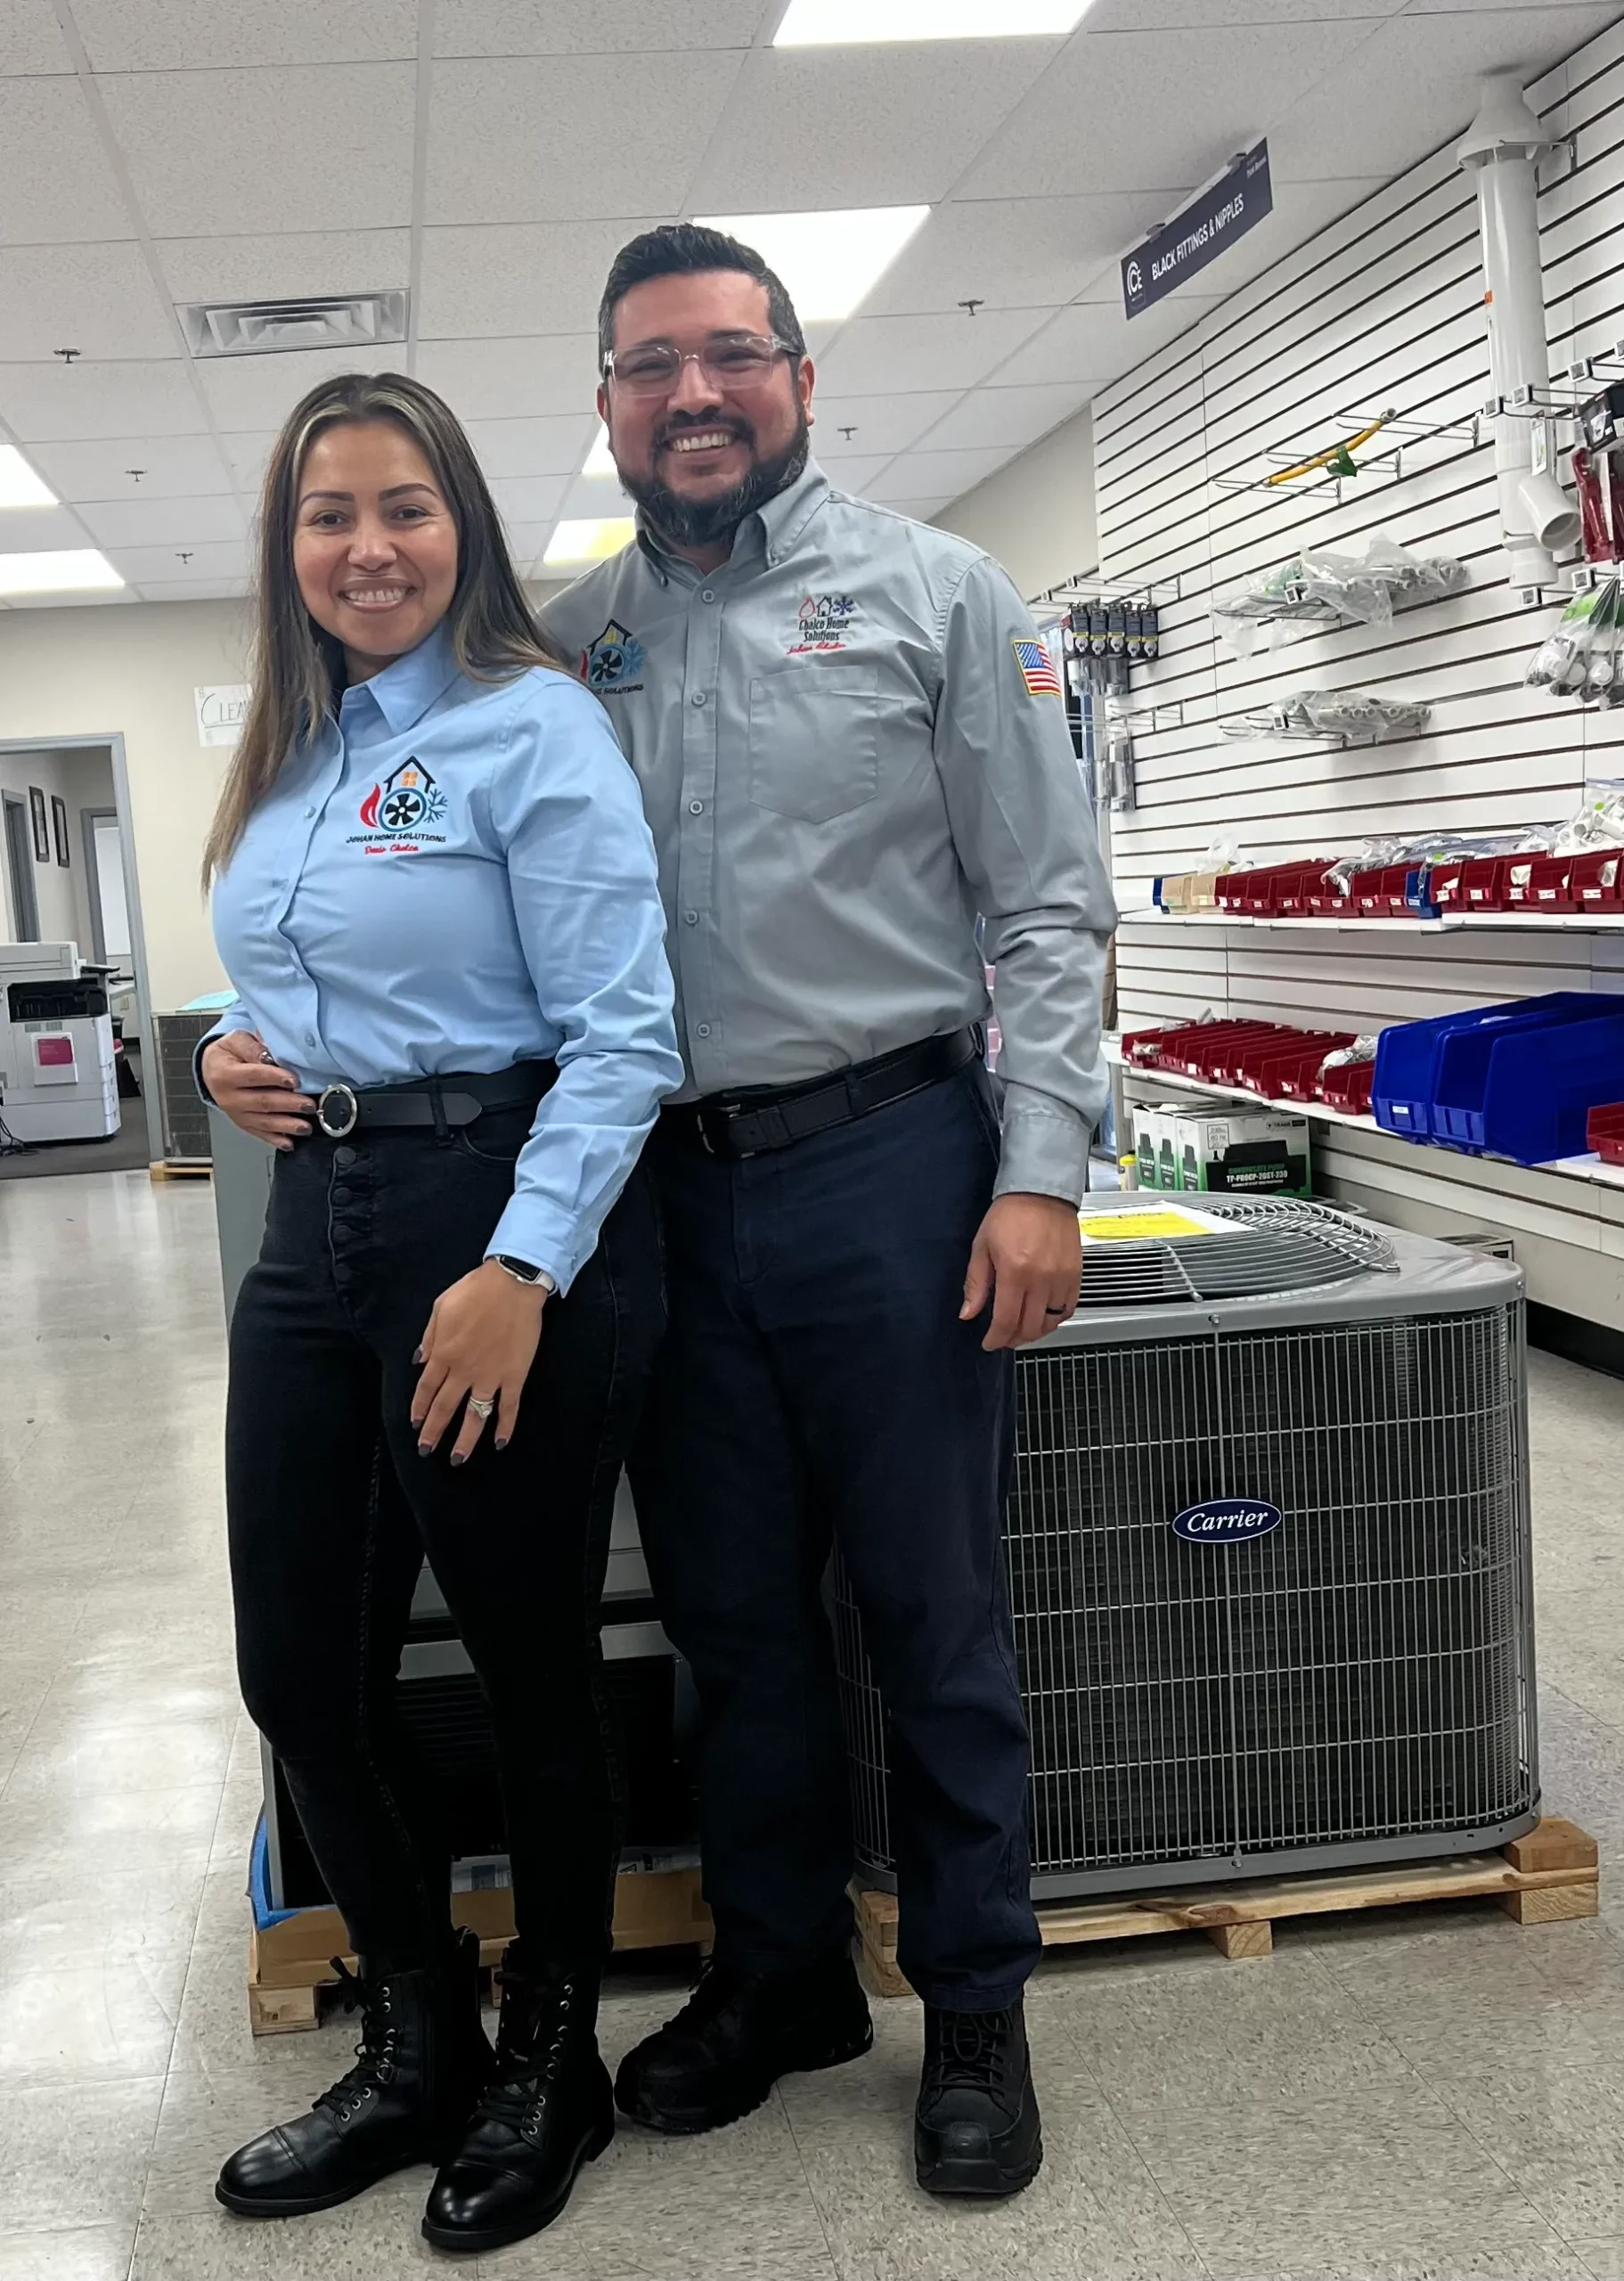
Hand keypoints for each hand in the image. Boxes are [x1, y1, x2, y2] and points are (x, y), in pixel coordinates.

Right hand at [201, 1030, 315, 1150]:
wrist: (212, 1069)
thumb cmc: (228, 1053)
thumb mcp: (236, 1040)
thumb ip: (254, 1047)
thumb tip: (272, 1056)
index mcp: (225, 1074)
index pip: (254, 1076)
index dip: (275, 1078)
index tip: (295, 1080)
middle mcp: (229, 1097)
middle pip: (262, 1102)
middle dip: (288, 1104)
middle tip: (308, 1105)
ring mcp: (236, 1113)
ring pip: (264, 1121)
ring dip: (287, 1125)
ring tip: (305, 1127)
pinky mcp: (242, 1123)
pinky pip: (260, 1133)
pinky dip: (275, 1139)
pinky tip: (289, 1143)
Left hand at [411, 1260, 547, 1464]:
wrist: (512, 1284)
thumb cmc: (475, 1291)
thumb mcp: (440, 1308)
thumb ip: (429, 1338)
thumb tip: (419, 1362)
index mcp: (444, 1353)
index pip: (426, 1389)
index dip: (420, 1409)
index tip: (416, 1425)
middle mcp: (463, 1370)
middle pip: (445, 1407)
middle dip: (434, 1431)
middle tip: (427, 1450)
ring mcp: (490, 1376)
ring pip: (475, 1415)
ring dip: (465, 1439)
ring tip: (457, 1458)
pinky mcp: (514, 1376)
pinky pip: (509, 1407)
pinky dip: (505, 1427)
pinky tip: (500, 1443)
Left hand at [961, 1192, 1081, 1350]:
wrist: (1041, 1192)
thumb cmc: (1010, 1214)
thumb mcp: (982, 1247)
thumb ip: (976, 1283)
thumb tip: (969, 1312)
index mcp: (1015, 1271)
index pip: (1006, 1320)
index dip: (996, 1338)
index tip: (989, 1342)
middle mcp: (1041, 1278)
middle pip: (1029, 1327)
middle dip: (1013, 1339)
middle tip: (1003, 1337)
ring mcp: (1062, 1278)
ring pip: (1050, 1322)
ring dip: (1034, 1332)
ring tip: (1021, 1329)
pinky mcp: (1076, 1275)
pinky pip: (1068, 1309)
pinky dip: (1055, 1319)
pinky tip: (1043, 1315)